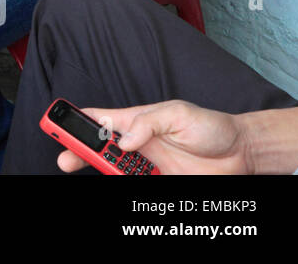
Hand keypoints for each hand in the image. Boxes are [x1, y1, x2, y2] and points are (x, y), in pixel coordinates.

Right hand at [57, 101, 251, 174]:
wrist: (241, 154)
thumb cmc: (210, 126)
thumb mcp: (178, 113)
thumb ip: (147, 123)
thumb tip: (124, 141)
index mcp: (135, 121)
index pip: (97, 120)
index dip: (74, 121)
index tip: (56, 125)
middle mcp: (136, 143)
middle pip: (98, 149)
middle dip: (78, 153)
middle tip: (66, 161)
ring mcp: (146, 165)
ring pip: (114, 170)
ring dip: (105, 171)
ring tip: (106, 170)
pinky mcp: (158, 182)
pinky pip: (134, 184)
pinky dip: (124, 182)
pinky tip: (121, 178)